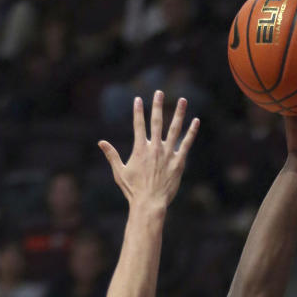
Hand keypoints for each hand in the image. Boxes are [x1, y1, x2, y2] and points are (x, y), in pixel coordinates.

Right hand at [99, 91, 198, 209]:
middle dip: (157, 105)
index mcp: (140, 149)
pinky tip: (196, 121)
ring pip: (174, 129)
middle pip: (156, 122)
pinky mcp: (178, 162)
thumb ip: (111, 155)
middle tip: (159, 92)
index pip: (138, 125)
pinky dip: (191, 132)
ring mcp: (167, 154)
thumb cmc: (133, 190)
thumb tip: (100, 142)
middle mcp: (154, 148)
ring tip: (183, 100)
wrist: (149, 203)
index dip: (138, 111)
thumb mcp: (119, 172)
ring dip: (178, 113)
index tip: (138, 99)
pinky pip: (186, 144)